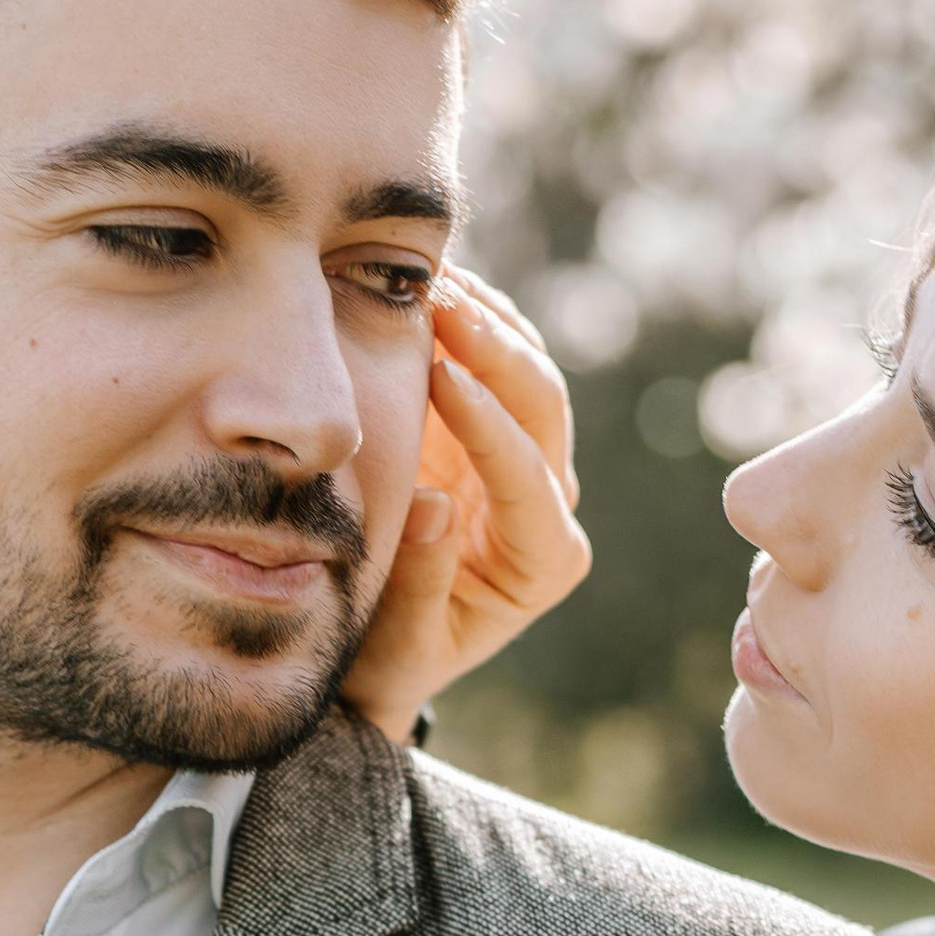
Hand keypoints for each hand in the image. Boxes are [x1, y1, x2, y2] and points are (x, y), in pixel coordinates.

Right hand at [344, 272, 590, 744]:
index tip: (438, 374)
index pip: (528, 477)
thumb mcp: (399, 643)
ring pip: (531, 372)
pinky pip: (497, 358)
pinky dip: (472, 316)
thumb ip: (420, 577)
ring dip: (486, 318)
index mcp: (545, 562)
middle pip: (546, 410)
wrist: (382, 655)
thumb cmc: (388, 660)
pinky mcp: (493, 430)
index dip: (486, 421)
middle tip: (439, 300)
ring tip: (431, 275)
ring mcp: (529, 462)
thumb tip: (433, 503)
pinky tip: (430, 279)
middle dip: (496, 350)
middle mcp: (552, 507)